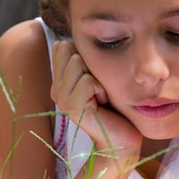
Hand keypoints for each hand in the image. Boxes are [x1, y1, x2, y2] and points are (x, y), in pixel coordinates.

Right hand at [50, 41, 141, 159]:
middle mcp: (56, 90)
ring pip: (77, 63)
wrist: (121, 140)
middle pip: (70, 51)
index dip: (84, 55)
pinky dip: (101, 89)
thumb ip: (84, 62)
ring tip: (101, 96)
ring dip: (98, 76)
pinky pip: (88, 81)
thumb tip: (72, 38)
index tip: (94, 77)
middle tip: (99, 89)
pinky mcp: (73, 108)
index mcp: (59, 81)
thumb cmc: (115, 108)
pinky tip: (103, 103)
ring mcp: (62, 99)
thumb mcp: (98, 79)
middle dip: (91, 64)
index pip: (63, 46)